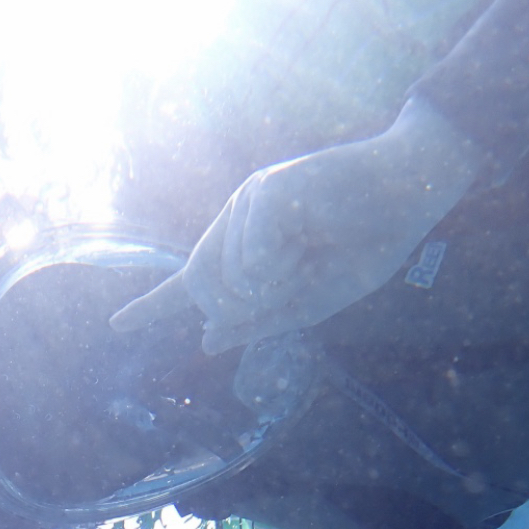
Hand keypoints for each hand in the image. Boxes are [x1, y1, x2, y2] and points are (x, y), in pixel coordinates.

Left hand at [111, 98, 483, 353]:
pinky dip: (279, 265)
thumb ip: (258, 321)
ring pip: (229, 278)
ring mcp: (247, 202)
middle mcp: (238, 221)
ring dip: (275, 284)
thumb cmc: (366, 244)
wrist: (410, 193)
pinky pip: (252, 257)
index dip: (152, 307)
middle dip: (239, 307)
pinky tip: (308, 240)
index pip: (190, 282)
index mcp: (246, 248)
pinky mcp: (264, 191)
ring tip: (314, 250)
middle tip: (292, 283)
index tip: (119, 327)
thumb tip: (206, 338)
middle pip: (200, 287)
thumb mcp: (309, 301)